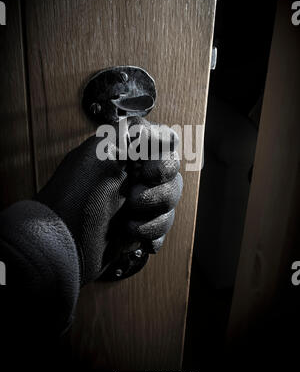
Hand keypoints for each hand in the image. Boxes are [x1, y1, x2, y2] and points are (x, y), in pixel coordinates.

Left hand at [36, 117, 182, 283]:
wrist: (60, 246)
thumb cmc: (73, 200)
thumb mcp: (98, 156)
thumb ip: (128, 134)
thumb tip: (148, 126)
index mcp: (124, 154)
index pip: (162, 144)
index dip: (163, 158)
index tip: (148, 170)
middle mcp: (131, 176)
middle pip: (171, 176)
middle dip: (159, 192)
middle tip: (135, 198)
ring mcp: (135, 203)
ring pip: (169, 204)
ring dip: (155, 217)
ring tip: (129, 225)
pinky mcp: (136, 228)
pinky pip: (161, 228)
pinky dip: (153, 233)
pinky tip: (137, 237)